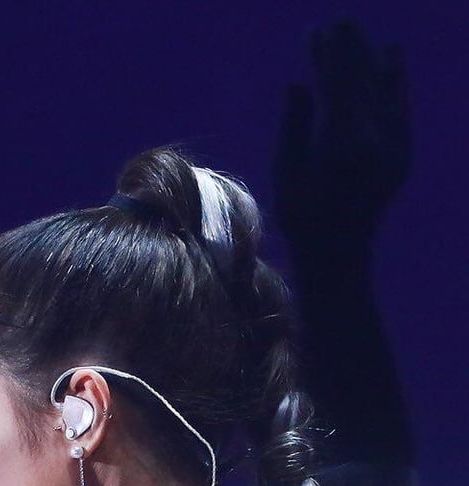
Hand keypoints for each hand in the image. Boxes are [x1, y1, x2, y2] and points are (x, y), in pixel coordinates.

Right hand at [273, 19, 409, 258]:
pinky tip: (390, 56)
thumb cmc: (302, 218)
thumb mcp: (287, 173)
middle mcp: (376, 143)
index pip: (338, 84)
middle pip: (364, 81)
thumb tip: (299, 82)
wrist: (338, 255)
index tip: (316, 31)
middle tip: (338, 20)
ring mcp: (395, 149)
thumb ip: (295, 126)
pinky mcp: (404, 155)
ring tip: (360, 32)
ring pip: (386, 90)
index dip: (327, 55)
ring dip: (372, 58)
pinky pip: (401, 106)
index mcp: (344, 145)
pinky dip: (395, 80)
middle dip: (350, 49)